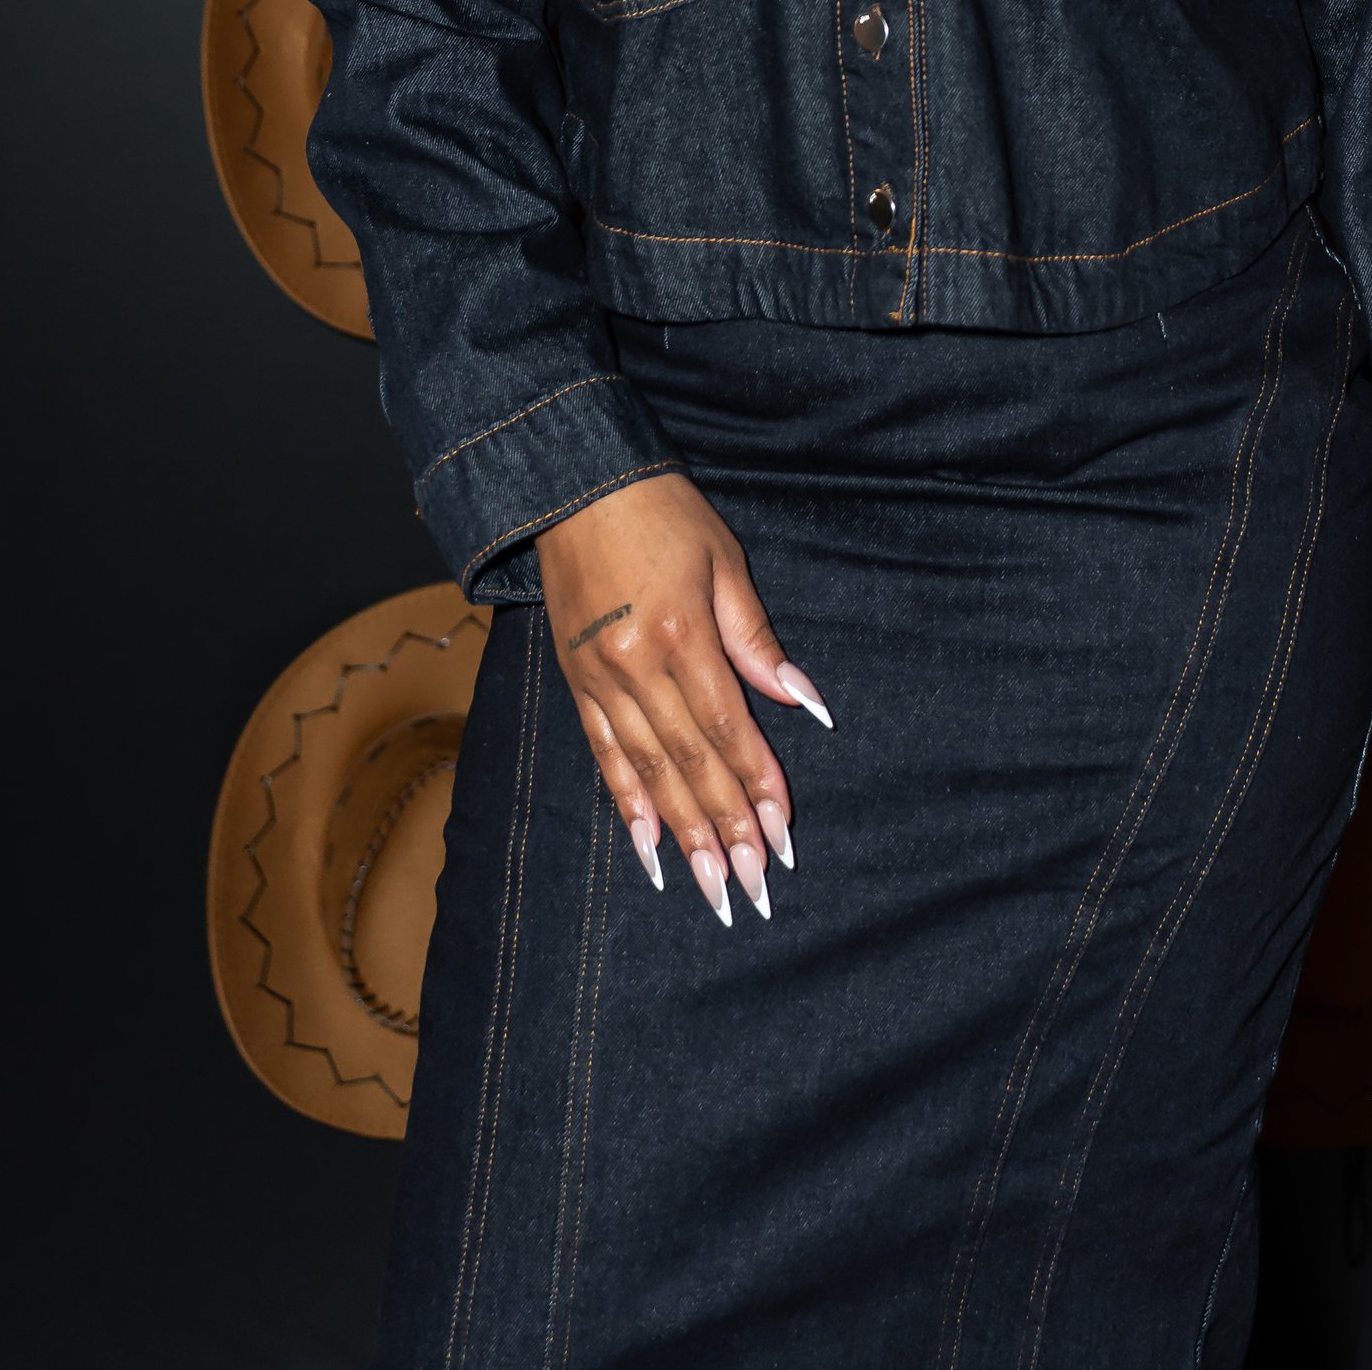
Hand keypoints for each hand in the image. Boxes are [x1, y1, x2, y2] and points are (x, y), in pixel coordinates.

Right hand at [535, 471, 831, 924]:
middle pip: (690, 763)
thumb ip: (755, 637)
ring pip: (648, 771)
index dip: (757, 784)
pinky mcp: (575, 681)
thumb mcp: (722, 560)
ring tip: (711, 886)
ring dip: (683, 833)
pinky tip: (649, 847)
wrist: (573, 483)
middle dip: (726, 829)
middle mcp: (635, 666)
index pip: (728, 727)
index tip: (782, 833)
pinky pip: (604, 754)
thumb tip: (799, 699)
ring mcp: (599, 678)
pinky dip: (628, 804)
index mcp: (680, 635)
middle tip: (753, 888)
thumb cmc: (661, 511)